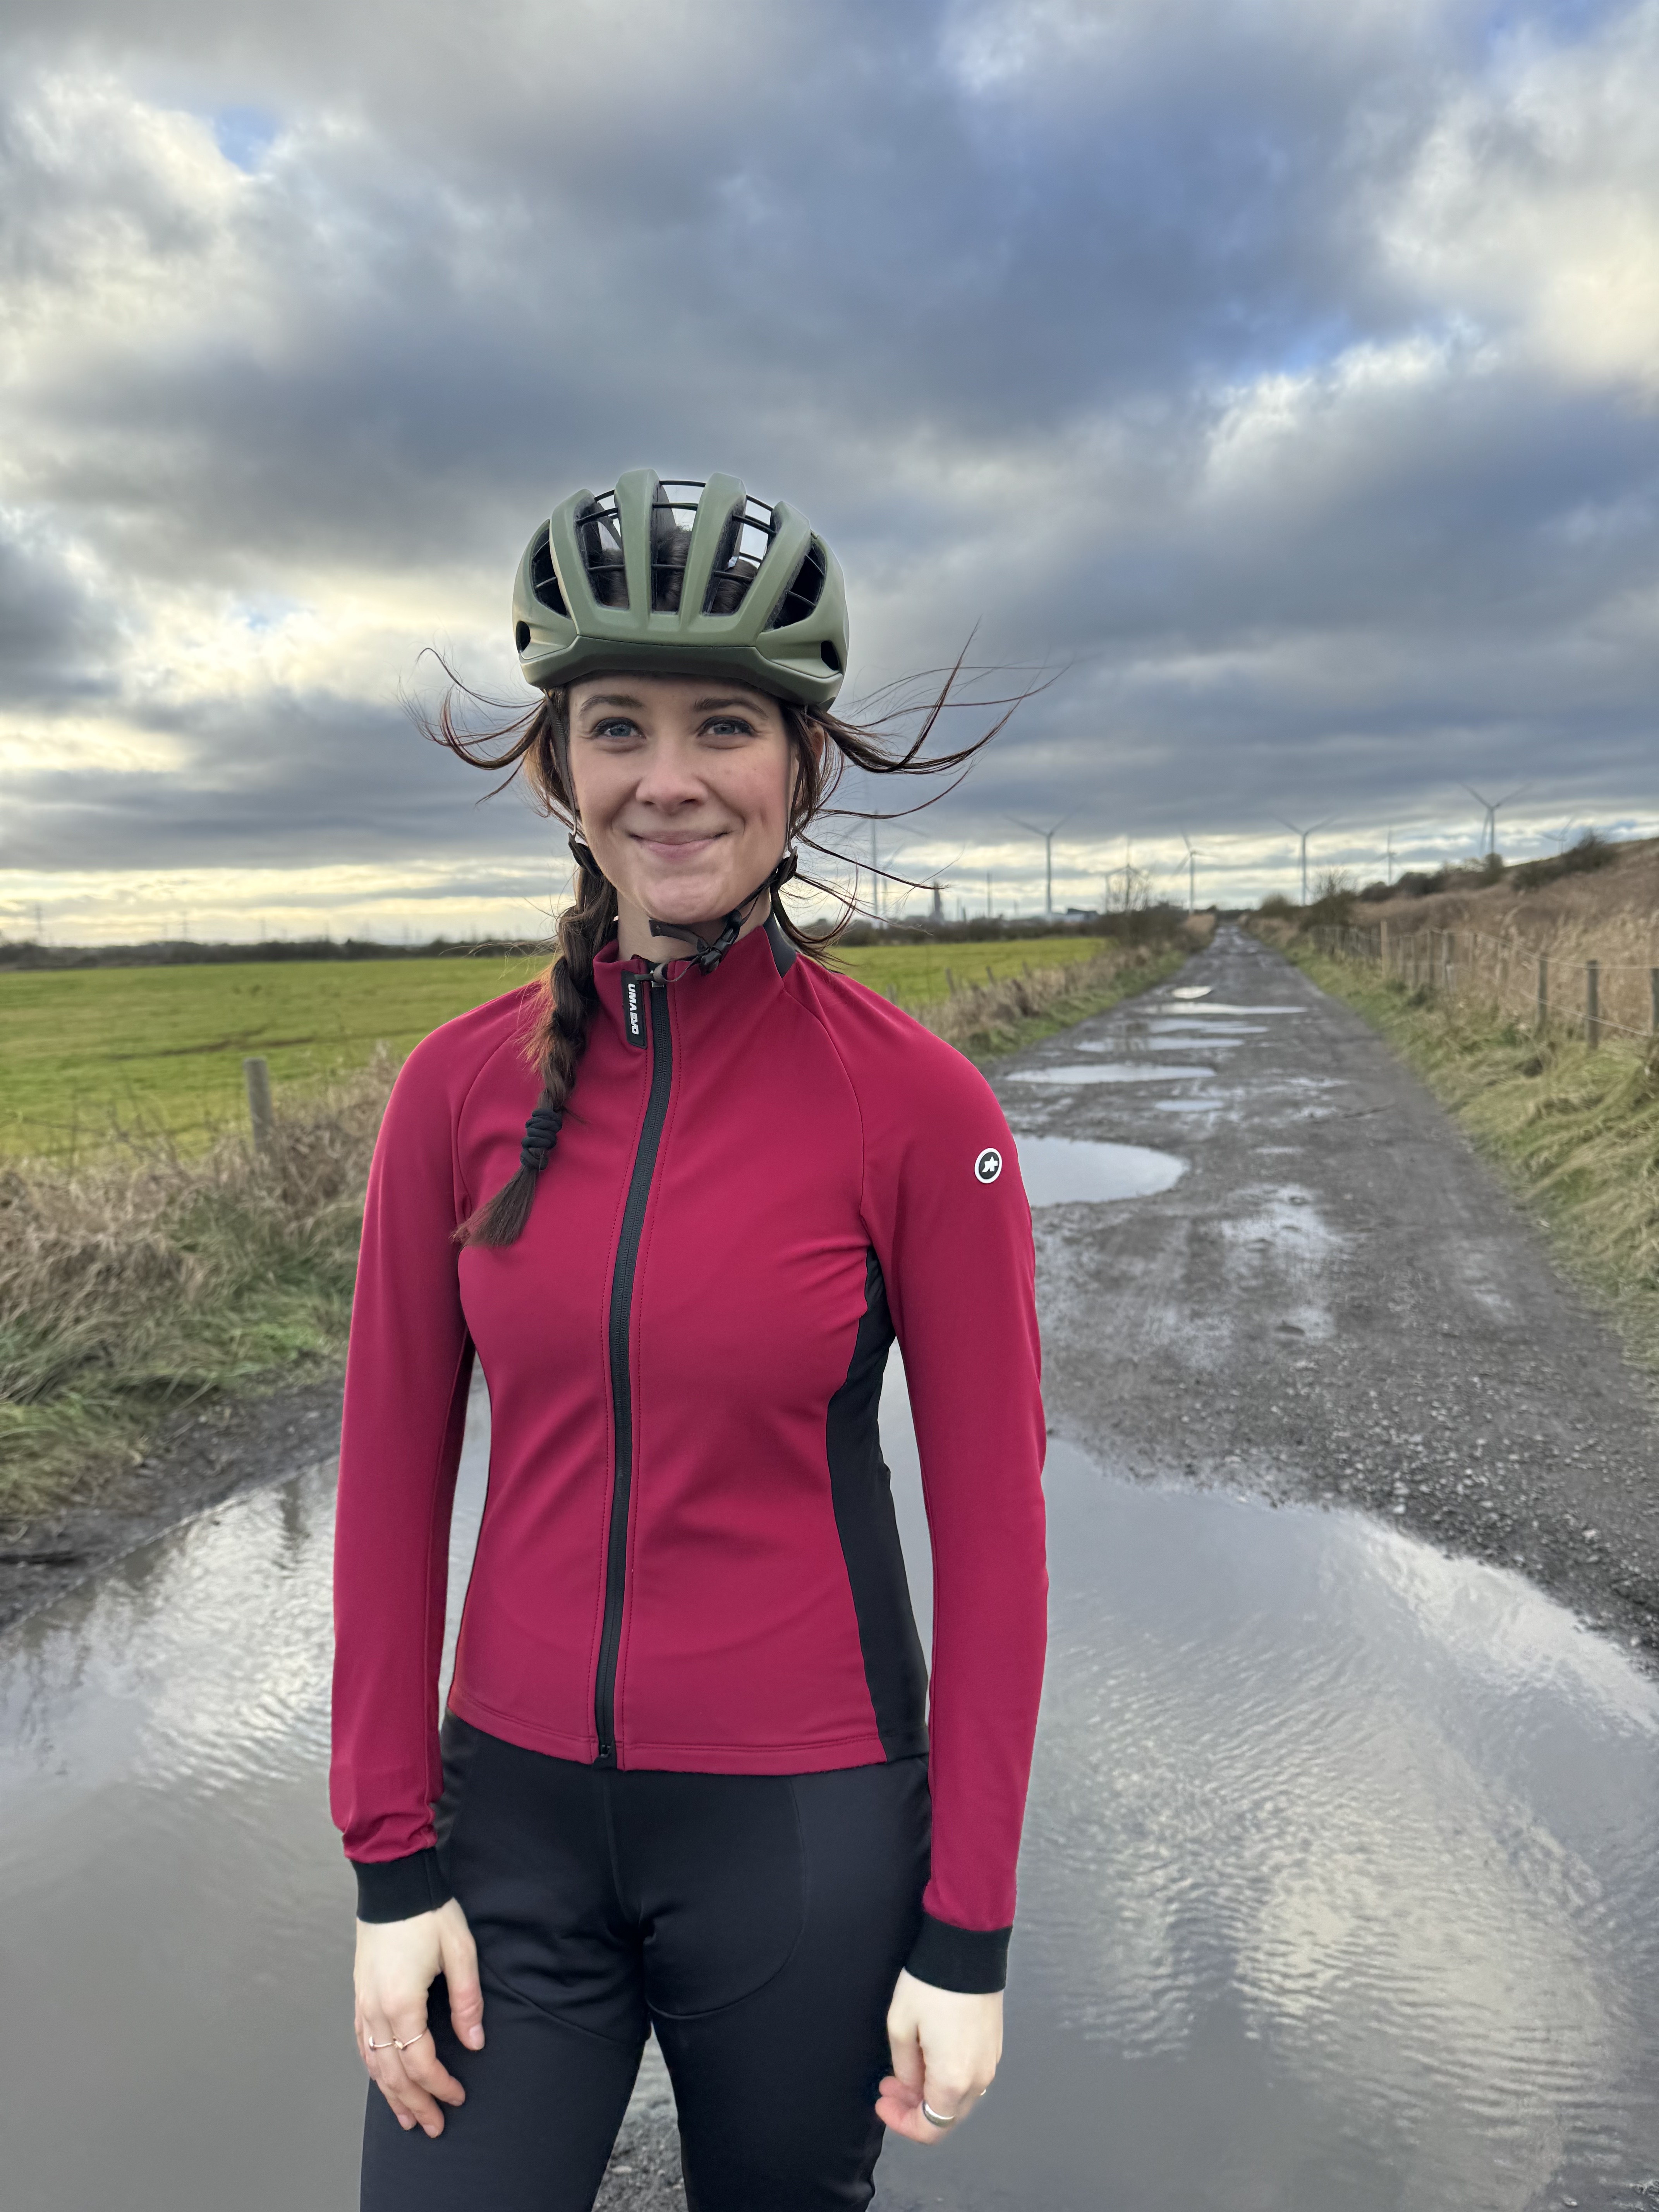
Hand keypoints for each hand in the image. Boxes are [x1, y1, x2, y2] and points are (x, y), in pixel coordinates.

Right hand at [353, 1897, 483, 2138]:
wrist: (393, 1882)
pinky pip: (362, 2043)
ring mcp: (363, 2003)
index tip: (458, 2097)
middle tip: (433, 2127)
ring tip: (407, 2118)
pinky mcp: (359, 1994)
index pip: (420, 2062)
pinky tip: (382, 2080)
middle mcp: (376, 2010)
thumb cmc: (429, 1914)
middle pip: (393, 2072)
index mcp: (402, 2003)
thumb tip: (475, 2043)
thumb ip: (467, 2001)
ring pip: (373, 2063)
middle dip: (415, 2103)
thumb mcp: (460, 1952)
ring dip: (390, 2094)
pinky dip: (373, 2068)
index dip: (440, 2085)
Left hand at [877, 1967, 1001, 2145]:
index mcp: (953, 2080)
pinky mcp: (994, 2046)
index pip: (930, 2127)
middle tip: (888, 2086)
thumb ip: (905, 2067)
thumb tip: (911, 2085)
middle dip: (914, 2108)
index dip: (902, 2122)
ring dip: (930, 2093)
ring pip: (958, 2097)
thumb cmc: (930, 1986)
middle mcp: (978, 2079)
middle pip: (946, 2116)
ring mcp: (990, 2062)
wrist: (966, 1948)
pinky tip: (929, 2057)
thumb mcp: (901, 2026)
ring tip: (903, 2071)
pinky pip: (969, 2076)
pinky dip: (948, 2077)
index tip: (882, 2100)